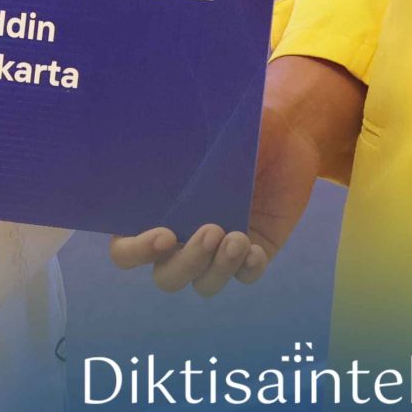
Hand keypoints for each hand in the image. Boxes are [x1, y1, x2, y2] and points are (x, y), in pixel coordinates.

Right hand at [108, 102, 323, 295]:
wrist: (285, 131)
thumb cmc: (235, 127)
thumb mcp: (207, 133)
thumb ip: (181, 151)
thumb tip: (161, 155)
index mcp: (157, 211)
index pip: (126, 249)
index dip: (137, 251)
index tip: (164, 234)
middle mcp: (182, 237)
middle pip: (167, 277)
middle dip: (186, 263)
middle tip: (210, 231)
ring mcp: (217, 249)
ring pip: (204, 284)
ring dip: (218, 269)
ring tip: (238, 238)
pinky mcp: (252, 252)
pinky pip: (245, 276)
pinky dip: (248, 269)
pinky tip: (255, 250)